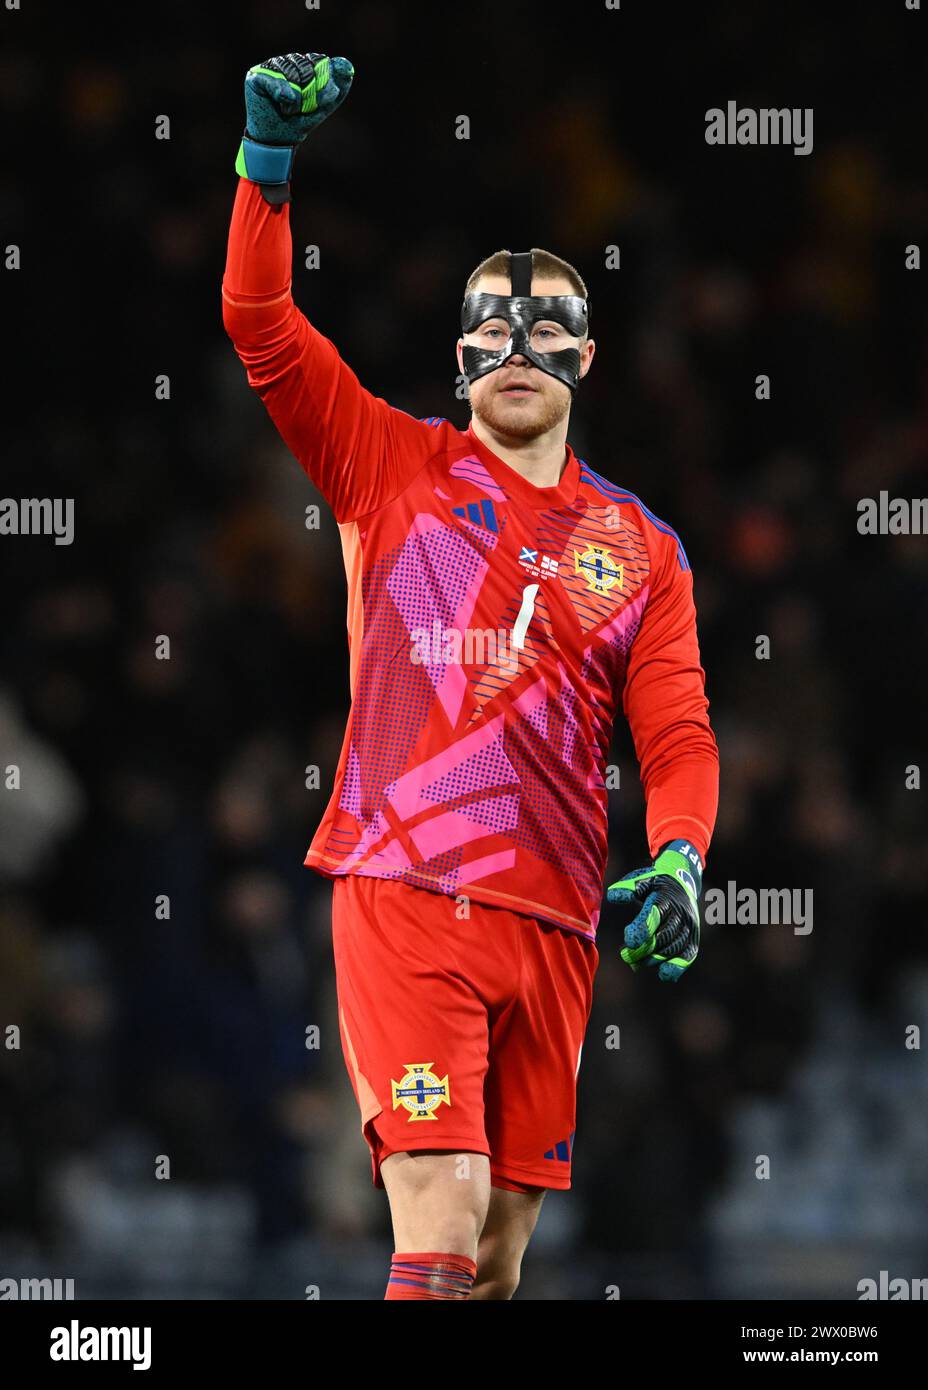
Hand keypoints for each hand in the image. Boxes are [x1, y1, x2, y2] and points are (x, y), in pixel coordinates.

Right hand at [235, 52, 354, 200]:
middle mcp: (285, 62)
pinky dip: (281, 92)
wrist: (279, 140)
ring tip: (290, 109)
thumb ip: (340, 87)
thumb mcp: (324, 106)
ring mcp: (269, 67)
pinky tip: (285, 104)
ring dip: (295, 96)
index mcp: (302, 64)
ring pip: (289, 71)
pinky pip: (272, 77)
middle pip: (303, 65)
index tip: (319, 99)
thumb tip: (348, 66)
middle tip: (303, 108)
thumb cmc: (300, 121)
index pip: (316, 61)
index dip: (321, 80)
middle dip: (308, 91)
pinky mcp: (255, 76)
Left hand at [606, 839, 702, 981]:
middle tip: (625, 956)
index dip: (642, 929)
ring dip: (653, 959)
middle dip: (643, 949)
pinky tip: (664, 974)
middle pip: (662, 936)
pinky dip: (677, 966)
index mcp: (665, 897)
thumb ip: (628, 888)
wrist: (682, 882)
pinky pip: (688, 955)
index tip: (629, 941)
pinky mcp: (693, 937)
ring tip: (635, 964)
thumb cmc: (655, 884)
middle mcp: (680, 913)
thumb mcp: (642, 879)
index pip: (654, 915)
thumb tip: (613, 897)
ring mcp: (688, 926)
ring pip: (672, 948)